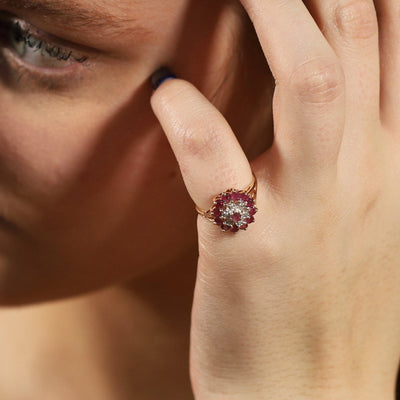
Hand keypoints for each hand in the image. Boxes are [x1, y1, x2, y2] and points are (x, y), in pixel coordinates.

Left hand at [150, 1, 399, 398]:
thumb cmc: (331, 311)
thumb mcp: (365, 222)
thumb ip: (350, 156)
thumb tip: (329, 98)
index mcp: (391, 169)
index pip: (387, 48)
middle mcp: (365, 178)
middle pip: (351, 45)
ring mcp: (311, 212)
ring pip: (311, 87)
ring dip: (273, 15)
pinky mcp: (250, 250)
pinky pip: (218, 164)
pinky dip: (190, 118)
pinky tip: (167, 90)